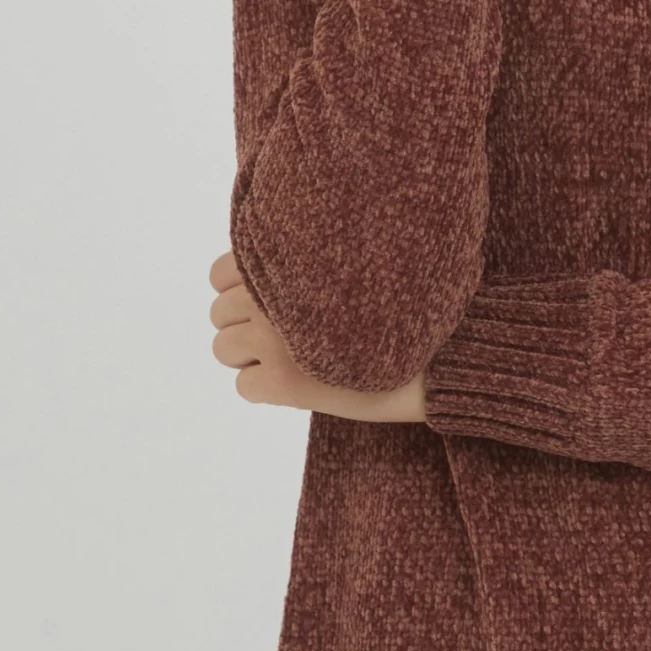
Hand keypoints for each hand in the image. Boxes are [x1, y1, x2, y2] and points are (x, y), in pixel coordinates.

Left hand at [207, 251, 427, 421]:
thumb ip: (299, 270)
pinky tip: (300, 383)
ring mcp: (272, 338)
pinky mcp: (280, 381)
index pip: (220, 273)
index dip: (238, 290)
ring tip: (291, 360)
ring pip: (223, 349)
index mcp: (286, 261)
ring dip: (250, 357)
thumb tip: (258, 282)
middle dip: (245, 326)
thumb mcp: (345, 270)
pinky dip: (265, 389)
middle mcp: (272, 295)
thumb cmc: (400, 309)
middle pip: (219, 314)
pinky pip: (244, 386)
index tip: (266, 302)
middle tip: (284, 337)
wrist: (432, 356)